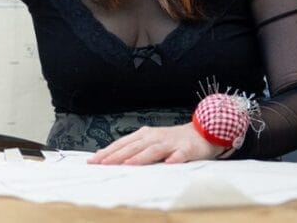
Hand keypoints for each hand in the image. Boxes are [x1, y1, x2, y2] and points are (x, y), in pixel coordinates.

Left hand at [87, 123, 227, 164]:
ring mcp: (171, 142)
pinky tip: (169, 164)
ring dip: (141, 157)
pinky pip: (180, 154)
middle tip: (103, 164)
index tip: (94, 160)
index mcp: (145, 135)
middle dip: (117, 155)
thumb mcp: (150, 142)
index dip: (108, 152)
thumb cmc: (172, 140)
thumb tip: (110, 159)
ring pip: (153, 150)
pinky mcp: (187, 149)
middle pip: (134, 147)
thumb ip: (134, 149)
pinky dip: (174, 159)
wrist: (202, 132)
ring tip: (128, 165)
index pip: (123, 143)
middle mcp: (155, 137)